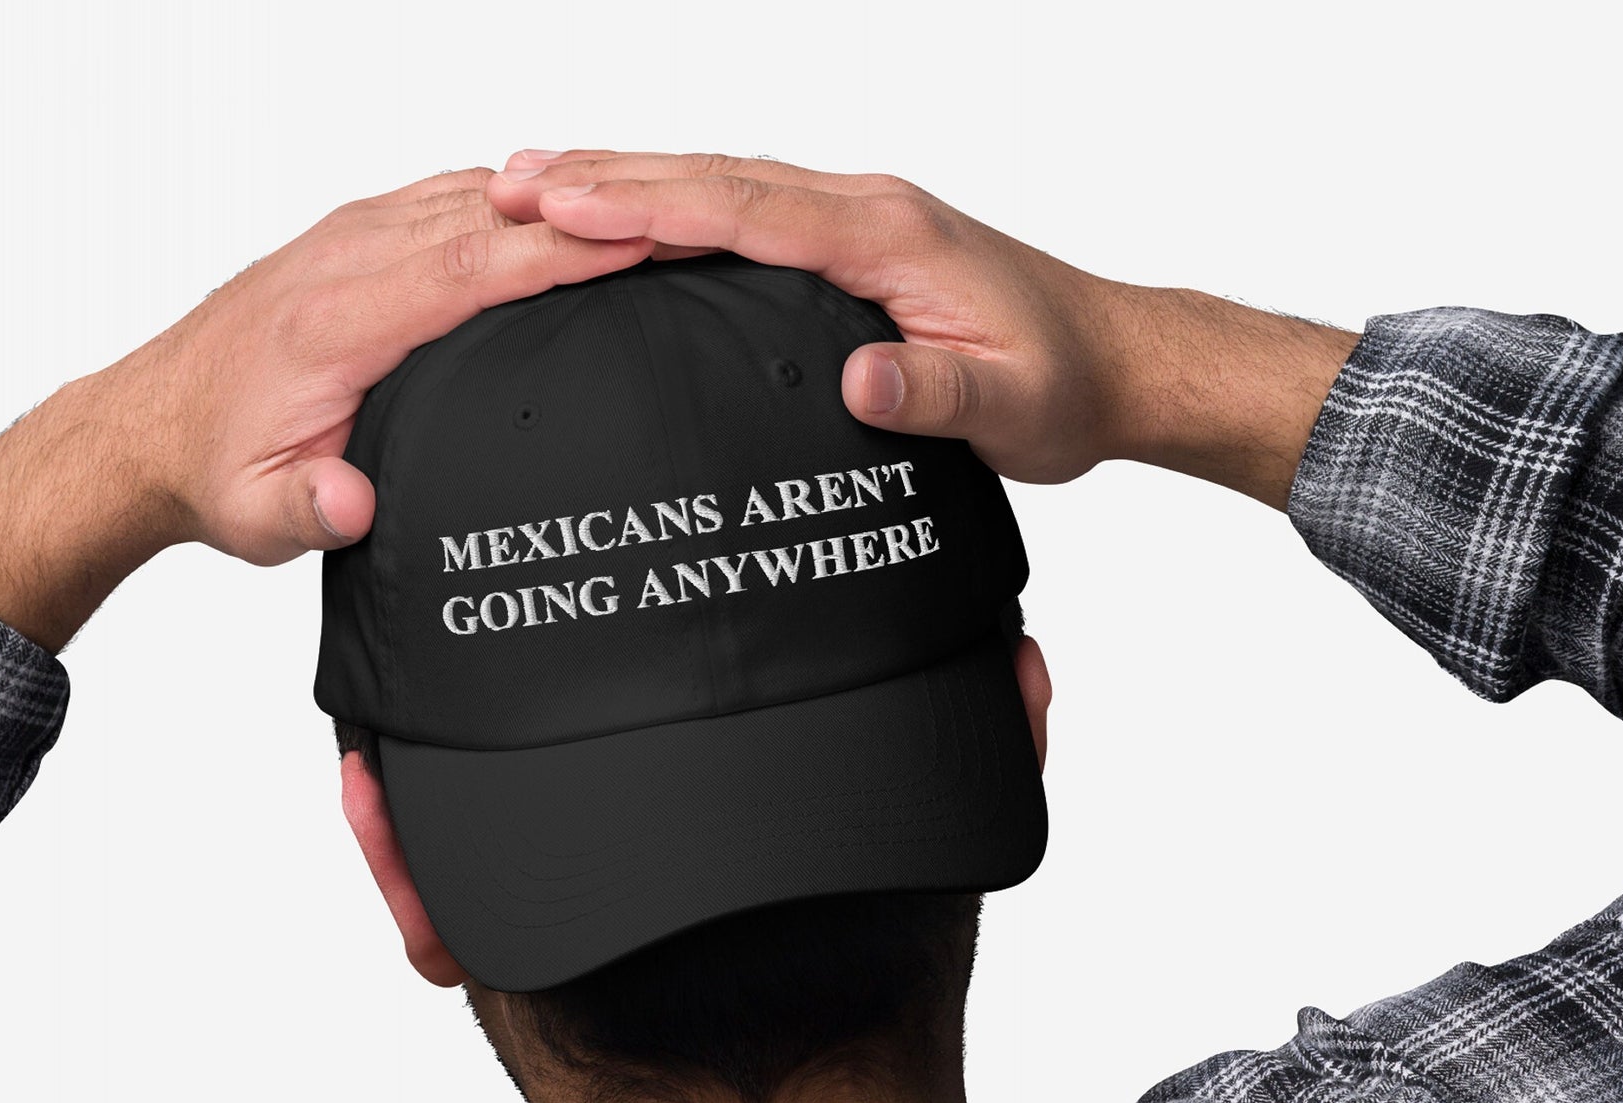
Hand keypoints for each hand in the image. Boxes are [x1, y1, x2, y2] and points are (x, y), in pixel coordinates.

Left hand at [0, 170, 651, 647]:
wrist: (148, 428)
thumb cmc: (214, 468)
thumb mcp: (257, 513)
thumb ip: (307, 508)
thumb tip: (351, 504)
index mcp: (336, 320)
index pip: (467, 267)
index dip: (557, 252)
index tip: (637, 241)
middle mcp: (346, 260)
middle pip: (489, 216)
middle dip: (590, 211)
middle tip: (687, 211)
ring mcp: (352, 239)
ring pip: (475, 196)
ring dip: (562, 198)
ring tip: (656, 204)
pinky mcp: (358, 239)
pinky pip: (453, 201)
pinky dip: (519, 202)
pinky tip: (571, 214)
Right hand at [487, 151, 1357, 506]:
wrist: (1114, 362)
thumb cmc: (1064, 384)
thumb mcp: (1011, 406)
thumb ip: (938, 390)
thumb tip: (863, 377)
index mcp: (887, 233)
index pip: (745, 207)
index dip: (647, 203)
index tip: (561, 200)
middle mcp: (864, 208)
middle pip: (716, 177)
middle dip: (608, 175)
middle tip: (508, 178)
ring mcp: (856, 219)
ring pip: (724, 185)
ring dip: (631, 182)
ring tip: (537, 184)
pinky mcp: (852, 245)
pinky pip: (746, 213)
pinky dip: (678, 207)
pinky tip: (631, 221)